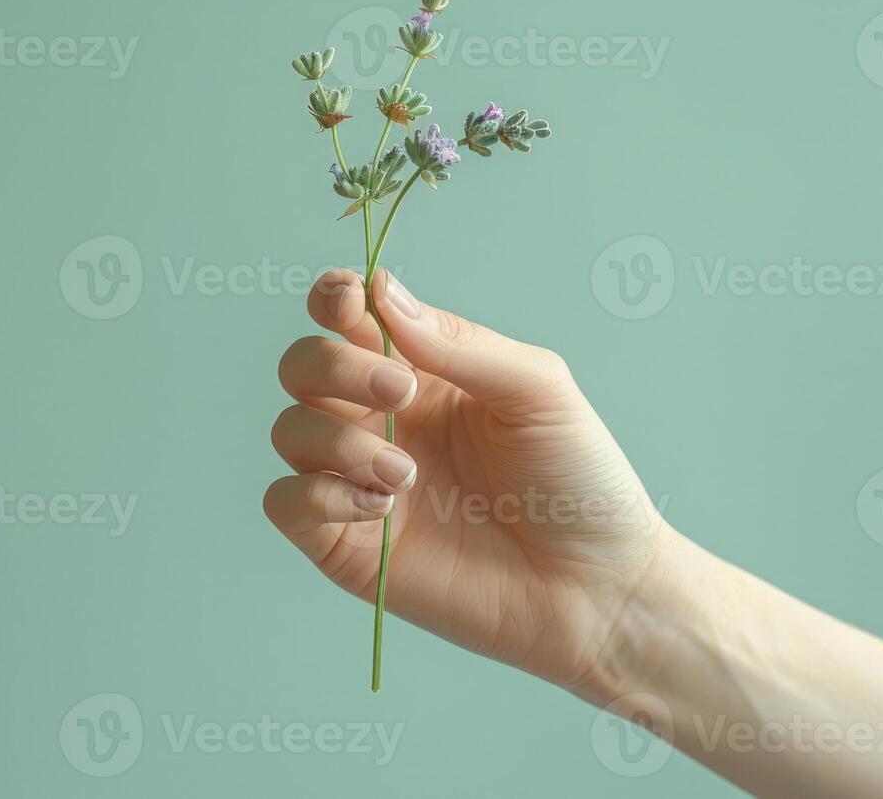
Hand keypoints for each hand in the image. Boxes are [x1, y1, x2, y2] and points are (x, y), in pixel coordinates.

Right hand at [264, 268, 666, 689]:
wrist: (596, 588)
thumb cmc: (580, 484)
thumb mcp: (538, 391)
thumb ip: (461, 344)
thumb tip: (383, 293)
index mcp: (426, 374)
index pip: (350, 320)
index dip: (333, 298)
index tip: (348, 301)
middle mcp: (384, 422)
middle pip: (304, 367)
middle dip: (334, 366)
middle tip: (401, 395)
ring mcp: (362, 482)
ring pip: (291, 430)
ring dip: (335, 438)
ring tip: (406, 472)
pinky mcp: (349, 546)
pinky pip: (286, 503)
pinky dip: (317, 493)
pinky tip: (381, 508)